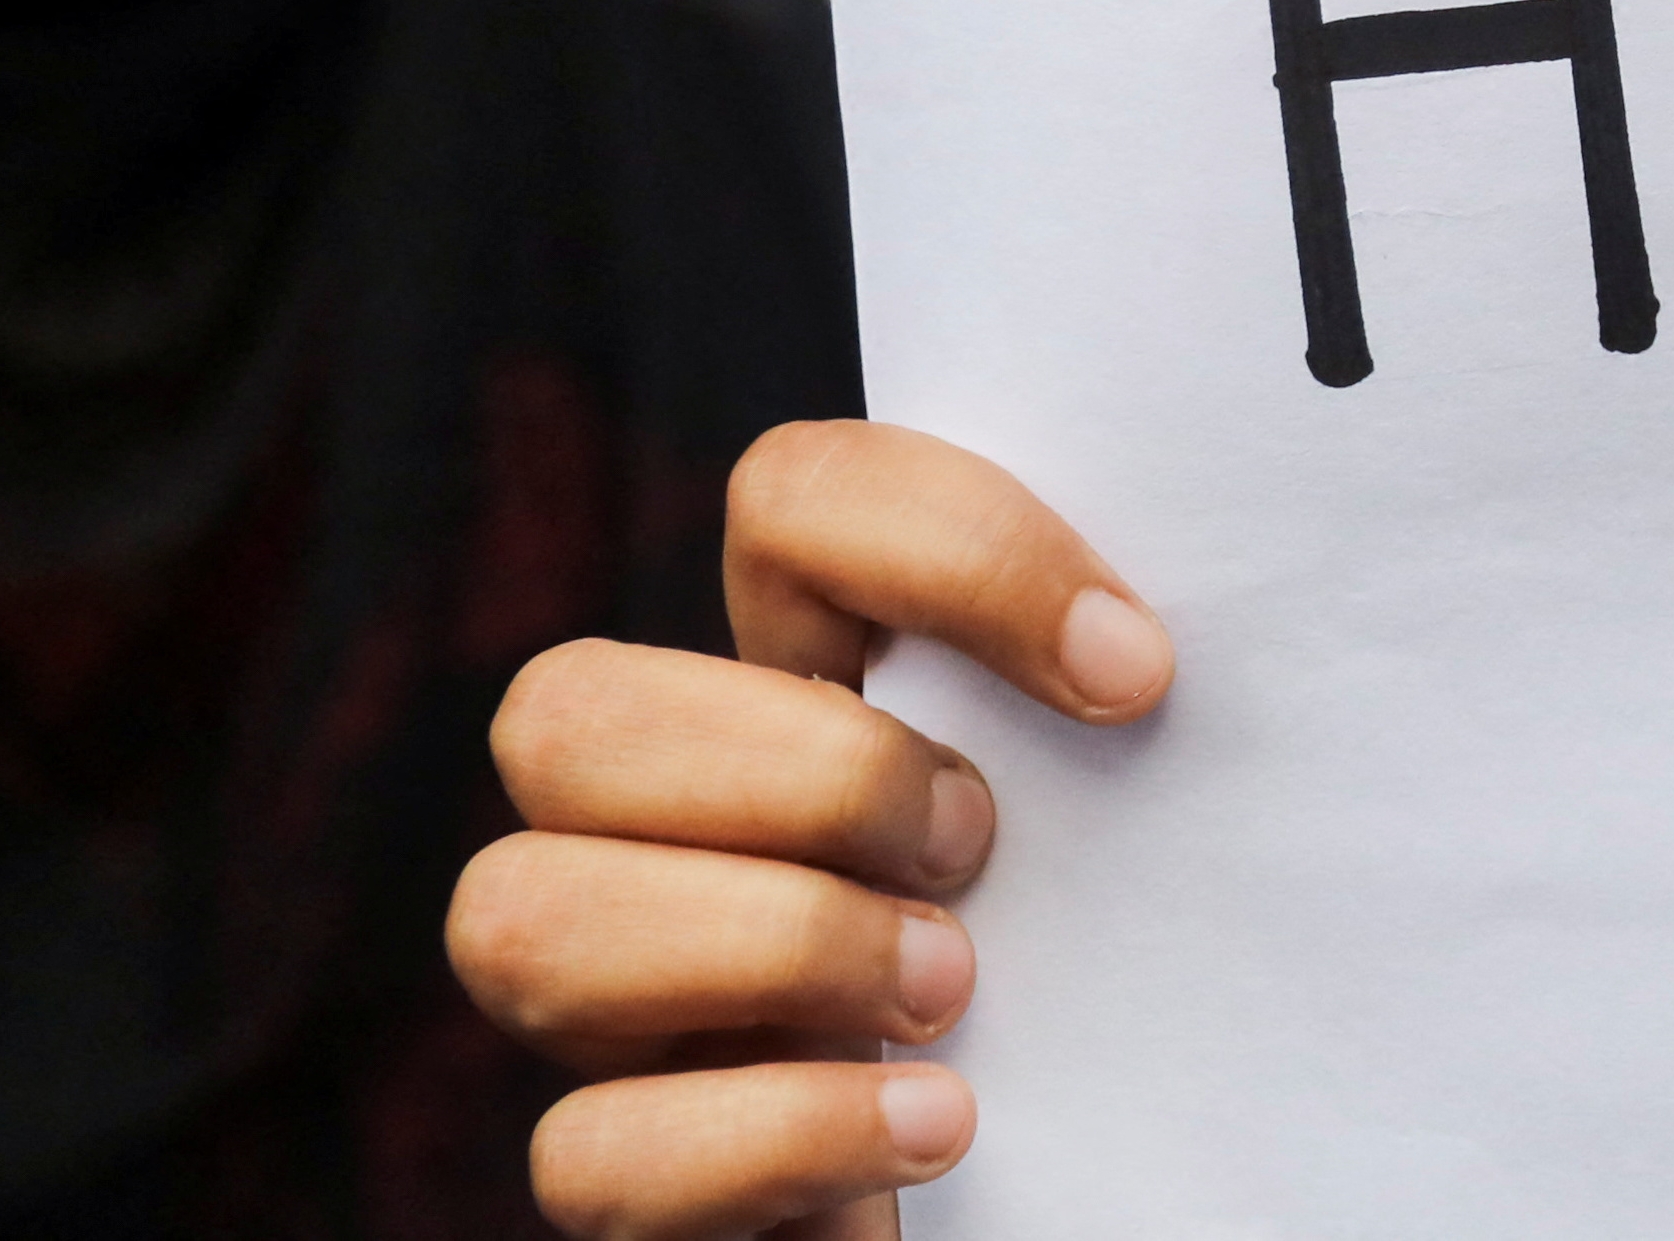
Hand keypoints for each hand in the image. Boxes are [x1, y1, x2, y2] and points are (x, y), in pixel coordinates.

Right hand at [450, 422, 1172, 1239]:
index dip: (951, 549)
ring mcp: (614, 1004)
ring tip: (954, 987)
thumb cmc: (1118, 968)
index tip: (1129, 668)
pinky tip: (938, 1126)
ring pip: (516, 915)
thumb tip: (1157, 655)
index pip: (791, 499)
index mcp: (798, 680)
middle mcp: (663, 825)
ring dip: (776, 942)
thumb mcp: (1121, 807)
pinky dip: (783, 1135)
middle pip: (570, 707)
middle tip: (980, 843)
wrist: (1101, 1167)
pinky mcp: (630, 1173)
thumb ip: (1110, 704)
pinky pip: (592, 1152)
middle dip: (809, 773)